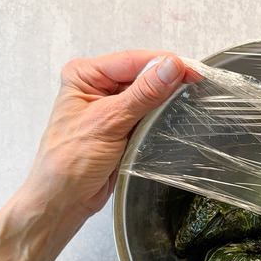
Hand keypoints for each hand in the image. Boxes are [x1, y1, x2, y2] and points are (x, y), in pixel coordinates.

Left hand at [21, 50, 199, 216]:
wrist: (65, 199)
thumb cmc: (69, 162)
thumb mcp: (109, 122)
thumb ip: (143, 93)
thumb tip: (170, 67)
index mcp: (84, 75)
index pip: (131, 60)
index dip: (164, 63)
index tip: (191, 70)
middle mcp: (96, 86)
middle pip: (141, 74)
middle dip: (167, 79)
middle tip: (195, 84)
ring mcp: (110, 106)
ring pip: (147, 93)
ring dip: (166, 98)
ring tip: (188, 98)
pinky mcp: (122, 125)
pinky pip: (148, 112)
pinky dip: (161, 114)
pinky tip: (174, 115)